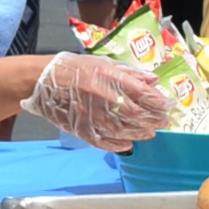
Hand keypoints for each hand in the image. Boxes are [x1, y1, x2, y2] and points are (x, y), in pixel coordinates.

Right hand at [16, 55, 172, 146]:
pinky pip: (102, 141)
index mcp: (106, 76)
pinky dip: (118, 145)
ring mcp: (89, 115)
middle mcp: (99, 96)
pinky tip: (128, 144)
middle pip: (133, 113)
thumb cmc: (72, 69)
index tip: (167, 105)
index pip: (139, 91)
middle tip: (163, 121)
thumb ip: (129, 73)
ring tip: (151, 132)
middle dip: (152, 118)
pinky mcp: (80, 128)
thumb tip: (152, 80)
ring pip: (121, 129)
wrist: (41, 81)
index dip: (156, 100)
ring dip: (139, 133)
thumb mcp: (102, 63)